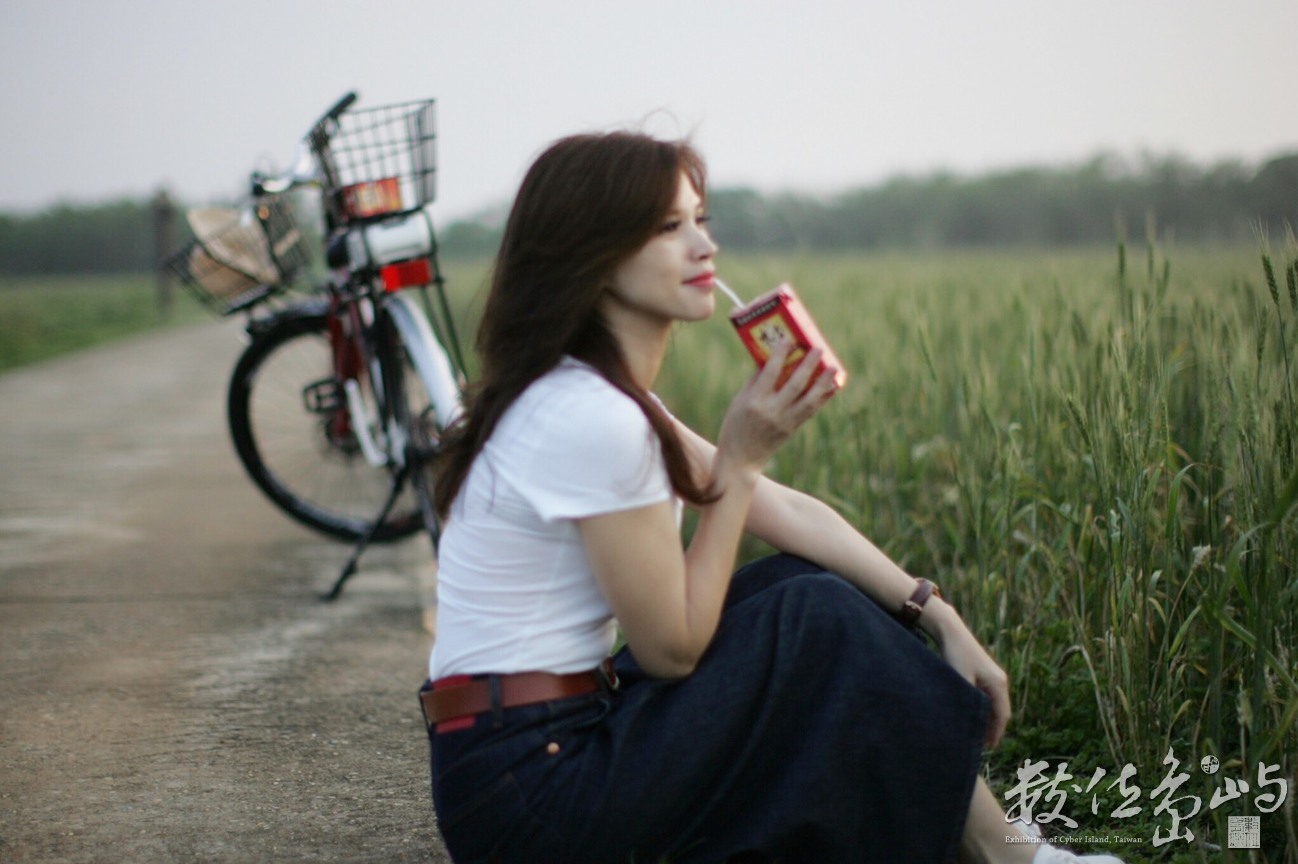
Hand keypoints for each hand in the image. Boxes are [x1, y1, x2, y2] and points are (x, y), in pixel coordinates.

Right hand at [715, 343, 838, 472]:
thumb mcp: (738, 402)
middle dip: (808, 365)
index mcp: (754, 402)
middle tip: (818, 349)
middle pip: (795, 385)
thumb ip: (755, 382)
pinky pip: (811, 411)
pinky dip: (822, 398)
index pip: (770, 374)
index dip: (780, 355)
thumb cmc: (735, 427)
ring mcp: (784, 422)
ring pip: (809, 400)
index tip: (788, 341)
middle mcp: (771, 411)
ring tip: (834, 368)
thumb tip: (770, 360)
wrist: (741, 460)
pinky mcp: (792, 429)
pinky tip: (830, 386)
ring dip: (823, 383)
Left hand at [923, 601, 1011, 747]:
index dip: (997, 733)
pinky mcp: (984, 673)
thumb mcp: (961, 680)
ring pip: (994, 704)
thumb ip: (968, 701)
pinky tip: (974, 715)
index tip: (989, 748)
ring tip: (978, 734)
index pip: (1003, 715)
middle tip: (983, 745)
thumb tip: (969, 722)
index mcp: (998, 684)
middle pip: (1001, 711)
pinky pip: (988, 696)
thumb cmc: (956, 654)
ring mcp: (993, 676)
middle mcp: (1000, 680)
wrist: (951, 631)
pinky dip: (984, 708)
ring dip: (988, 719)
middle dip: (993, 728)